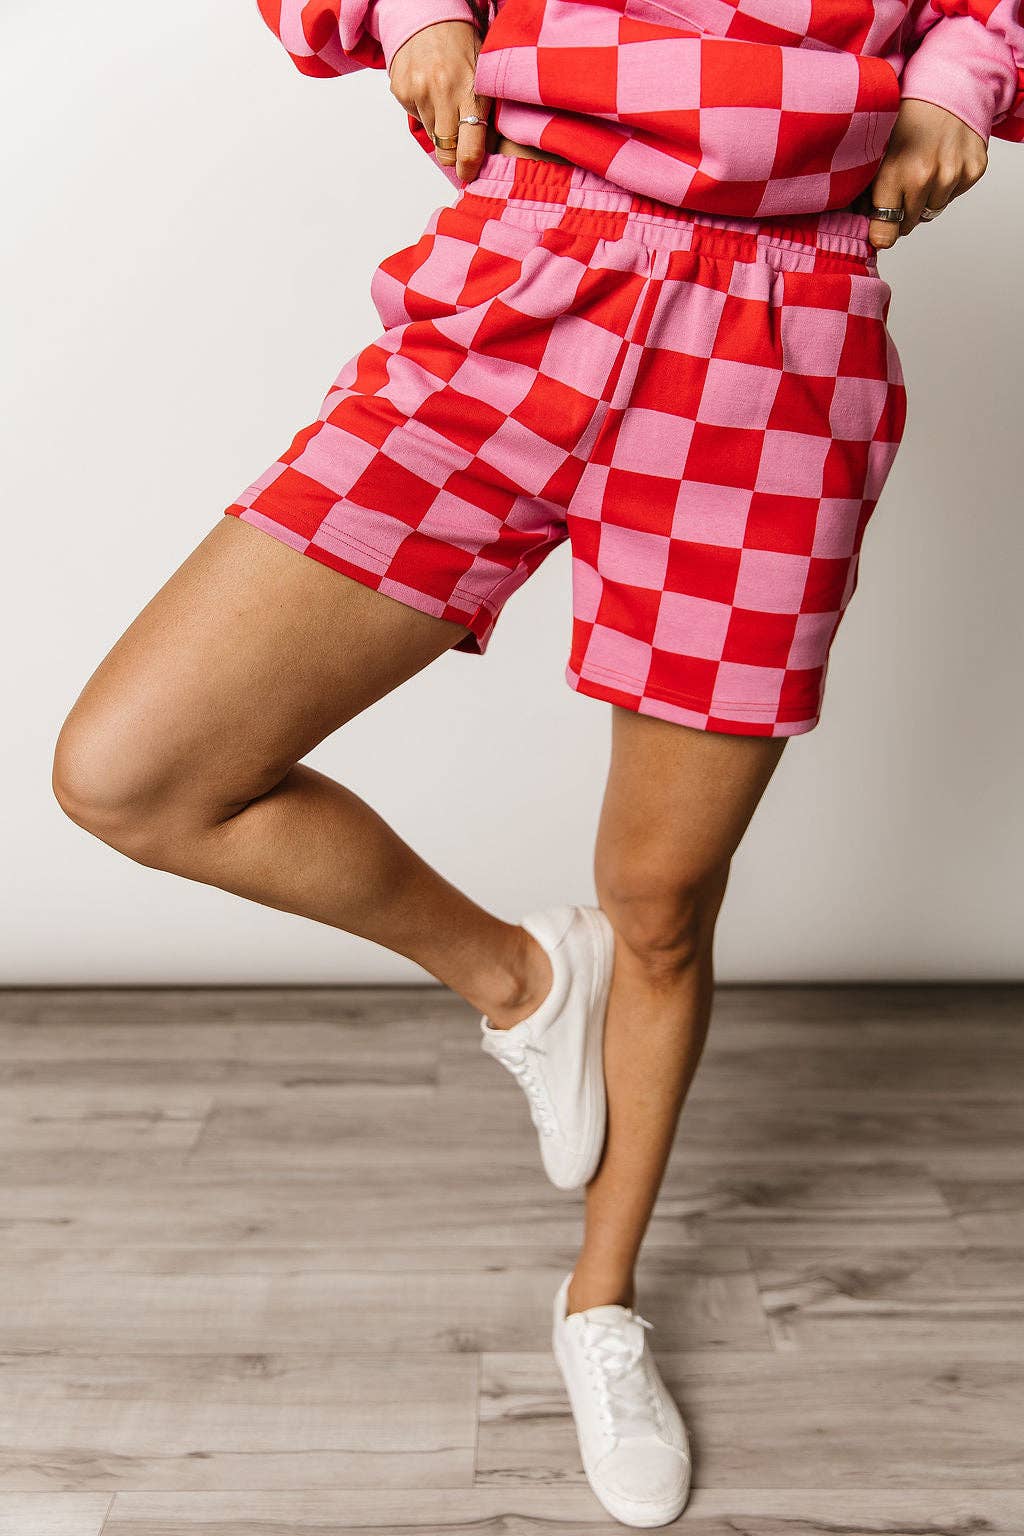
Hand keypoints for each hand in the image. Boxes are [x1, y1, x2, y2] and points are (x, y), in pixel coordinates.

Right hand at [388, 20, 492, 183]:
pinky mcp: (401, 91)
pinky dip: (424, 111)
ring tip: (445, 101)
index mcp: (470, 90)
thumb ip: (483, 113)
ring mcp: (419, 91)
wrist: (430, 15)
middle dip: (454, 152)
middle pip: (447, 149)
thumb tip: (482, 155)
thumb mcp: (484, 76)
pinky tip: (430, 90)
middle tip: (460, 142)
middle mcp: (443, 92)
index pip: (469, 147)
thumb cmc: (462, 46)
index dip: (468, 168)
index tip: (469, 173)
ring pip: (431, 135)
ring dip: (439, 128)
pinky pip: (416, 118)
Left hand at [868, 98, 987, 248]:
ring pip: (932, 211)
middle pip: (908, 224)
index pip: (885, 231)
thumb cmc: (907, 116)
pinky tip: (940, 162)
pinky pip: (953, 196)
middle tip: (898, 191)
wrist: (947, 86)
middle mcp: (927, 177)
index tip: (878, 231)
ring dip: (924, 200)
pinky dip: (946, 186)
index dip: (880, 233)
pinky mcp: (974, 170)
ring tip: (921, 171)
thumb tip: (860, 220)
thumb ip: (866, 188)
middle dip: (900, 213)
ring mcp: (953, 174)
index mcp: (896, 173)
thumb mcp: (876, 148)